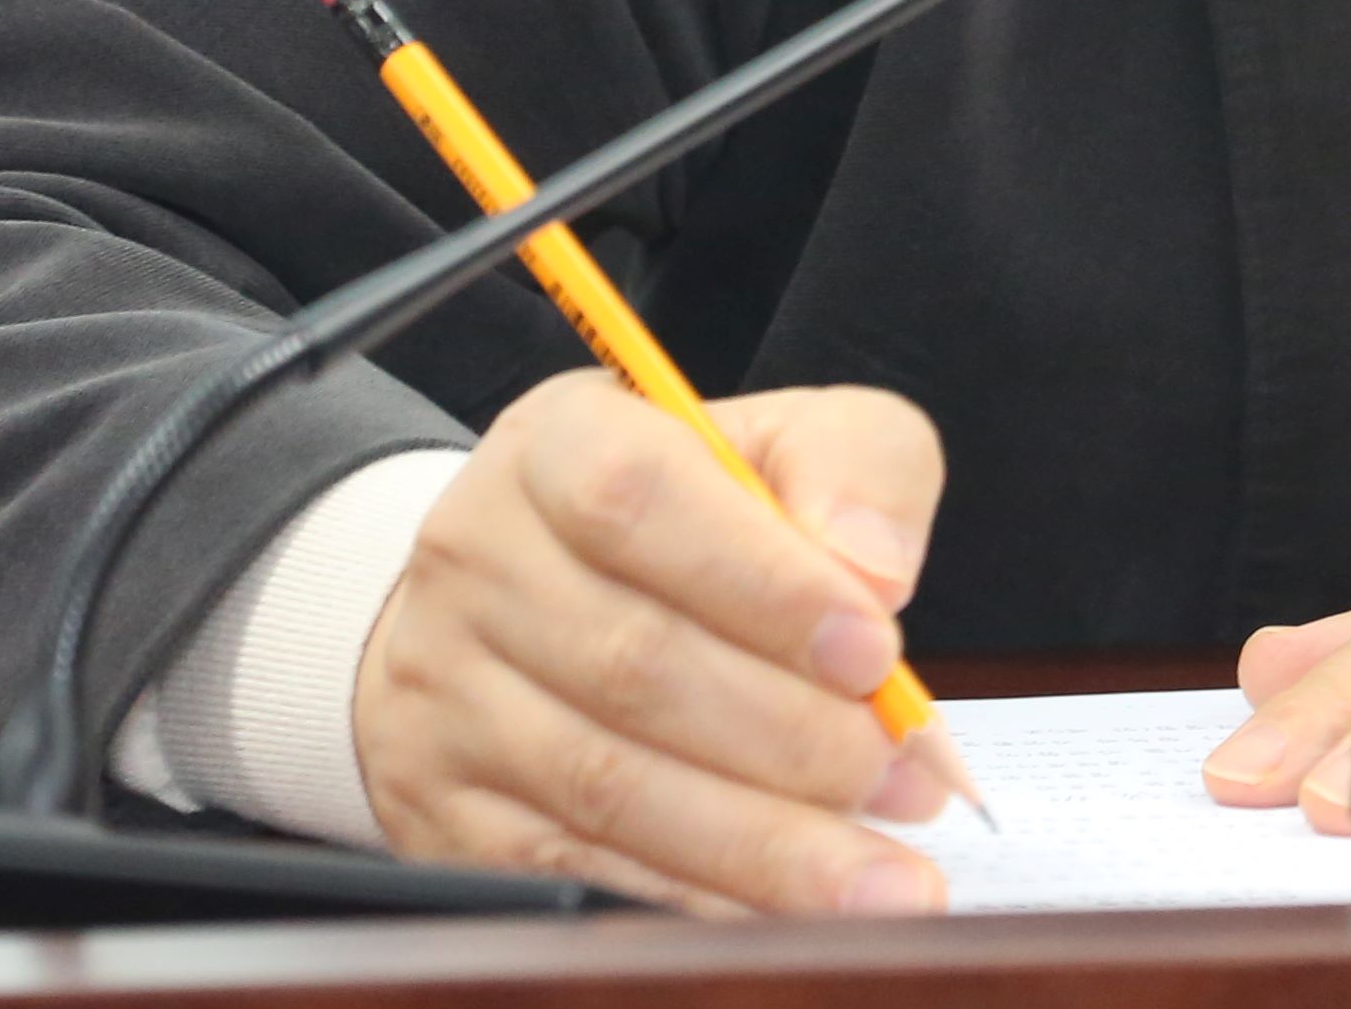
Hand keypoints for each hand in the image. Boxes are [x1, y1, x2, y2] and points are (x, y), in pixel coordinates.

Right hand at [352, 370, 966, 914]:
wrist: (523, 592)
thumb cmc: (690, 516)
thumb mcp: (782, 443)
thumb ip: (852, 470)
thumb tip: (876, 572)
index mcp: (556, 444)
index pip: (638, 499)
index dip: (763, 583)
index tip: (874, 651)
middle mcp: (477, 561)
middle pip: (632, 662)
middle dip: (791, 736)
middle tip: (906, 779)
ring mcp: (445, 694)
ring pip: (607, 785)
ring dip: (761, 843)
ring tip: (880, 875)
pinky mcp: (446, 810)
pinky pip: (577, 872)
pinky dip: (696, 899)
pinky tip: (788, 908)